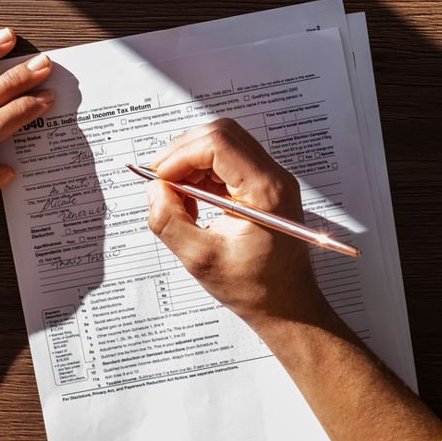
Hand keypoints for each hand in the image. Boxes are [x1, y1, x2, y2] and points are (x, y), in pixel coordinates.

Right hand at [145, 119, 333, 329]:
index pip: (219, 144)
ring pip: (223, 146)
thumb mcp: (201, 260)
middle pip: (222, 136)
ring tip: (177, 199)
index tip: (159, 177)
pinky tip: (192, 203)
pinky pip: (228, 163)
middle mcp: (274, 177)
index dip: (182, 155)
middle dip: (184, 153)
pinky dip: (202, 175)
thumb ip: (170, 222)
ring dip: (192, 164)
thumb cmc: (255, 288)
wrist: (287, 305)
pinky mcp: (264, 187)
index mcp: (266, 191)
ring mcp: (272, 180)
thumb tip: (154, 191)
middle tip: (160, 182)